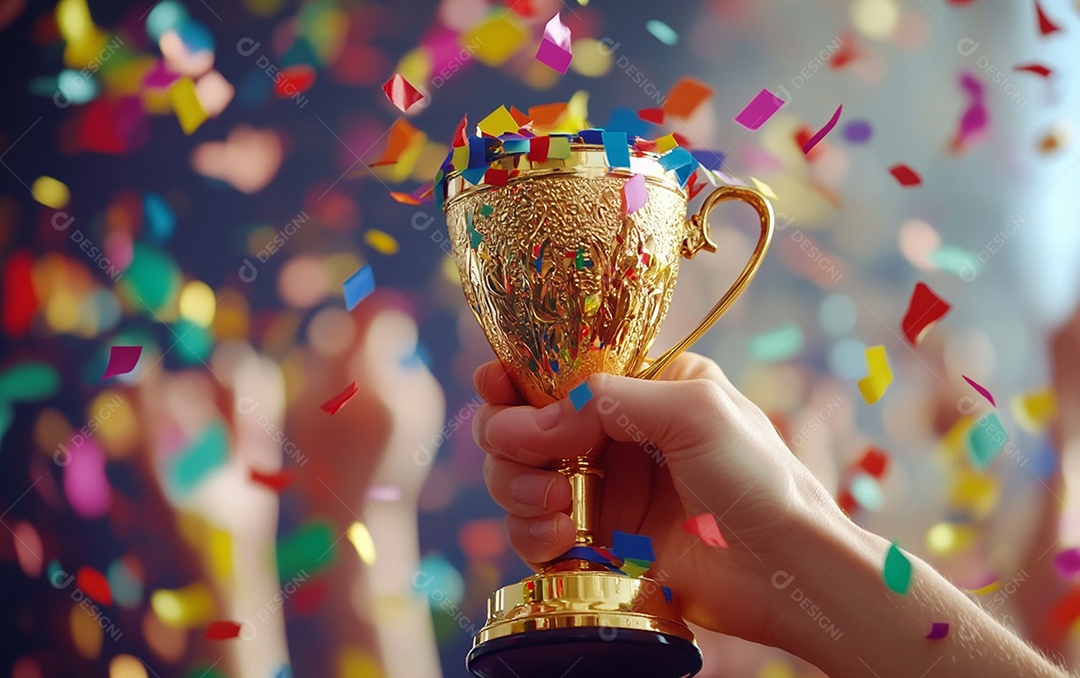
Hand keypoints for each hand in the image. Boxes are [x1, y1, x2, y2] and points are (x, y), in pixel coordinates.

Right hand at [473, 352, 841, 645]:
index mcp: (641, 386)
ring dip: (516, 487)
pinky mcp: (596, 542)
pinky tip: (559, 538)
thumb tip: (535, 420)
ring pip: (518, 478)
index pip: (559, 370)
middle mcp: (613, 435)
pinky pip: (534, 532)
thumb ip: (606, 400)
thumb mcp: (691, 410)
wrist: (787, 570)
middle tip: (518, 451)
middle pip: (523, 423)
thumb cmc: (759, 477)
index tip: (494, 386)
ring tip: (552, 504)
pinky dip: (531, 534)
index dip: (516, 376)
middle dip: (508, 436)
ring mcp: (602, 490)